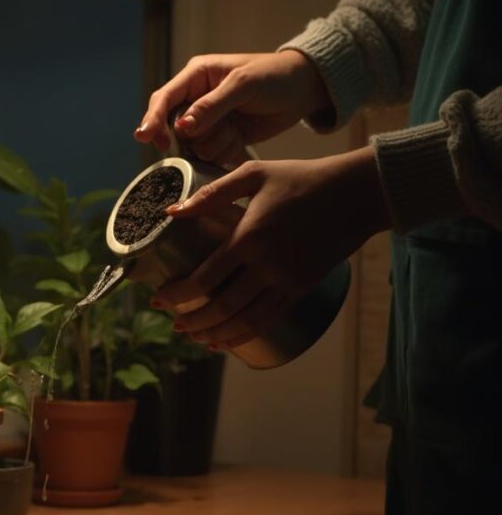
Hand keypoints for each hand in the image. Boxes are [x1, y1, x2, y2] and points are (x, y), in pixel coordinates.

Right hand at [134, 51, 330, 166]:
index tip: (144, 137)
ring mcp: (208, 122)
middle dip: (196, 135)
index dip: (152, 118)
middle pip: (175, 128)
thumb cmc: (274, 77)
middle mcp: (196, 99)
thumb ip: (211, 106)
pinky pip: (209, 155)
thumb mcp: (243, 85)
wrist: (304, 91)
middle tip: (224, 129)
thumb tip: (181, 127)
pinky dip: (224, 152)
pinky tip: (240, 141)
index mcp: (196, 76)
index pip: (164, 98)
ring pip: (193, 146)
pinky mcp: (221, 139)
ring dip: (215, 144)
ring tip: (237, 131)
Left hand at [150, 146, 389, 348]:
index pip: (206, 277)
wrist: (358, 193)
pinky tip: (226, 340)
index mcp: (250, 237)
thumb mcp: (254, 174)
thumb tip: (171, 211)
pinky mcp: (302, 289)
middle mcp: (268, 265)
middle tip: (173, 325)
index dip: (178, 294)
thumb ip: (211, 194)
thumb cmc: (301, 178)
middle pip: (222, 306)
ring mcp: (287, 281)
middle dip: (193, 321)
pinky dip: (244, 335)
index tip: (158, 300)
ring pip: (245, 320)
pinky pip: (268, 320)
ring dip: (216, 334)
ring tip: (195, 338)